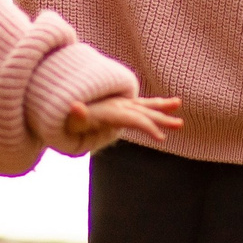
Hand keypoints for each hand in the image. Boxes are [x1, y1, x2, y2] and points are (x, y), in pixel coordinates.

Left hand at [65, 93, 183, 151]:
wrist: (63, 103)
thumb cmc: (66, 119)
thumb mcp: (68, 121)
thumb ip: (75, 116)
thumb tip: (76, 107)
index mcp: (110, 111)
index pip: (133, 119)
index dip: (147, 127)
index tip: (162, 138)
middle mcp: (117, 105)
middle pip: (143, 111)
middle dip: (161, 117)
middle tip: (179, 124)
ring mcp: (119, 103)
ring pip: (144, 105)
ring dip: (161, 107)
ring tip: (178, 103)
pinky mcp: (120, 105)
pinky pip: (140, 104)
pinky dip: (153, 105)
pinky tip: (167, 106)